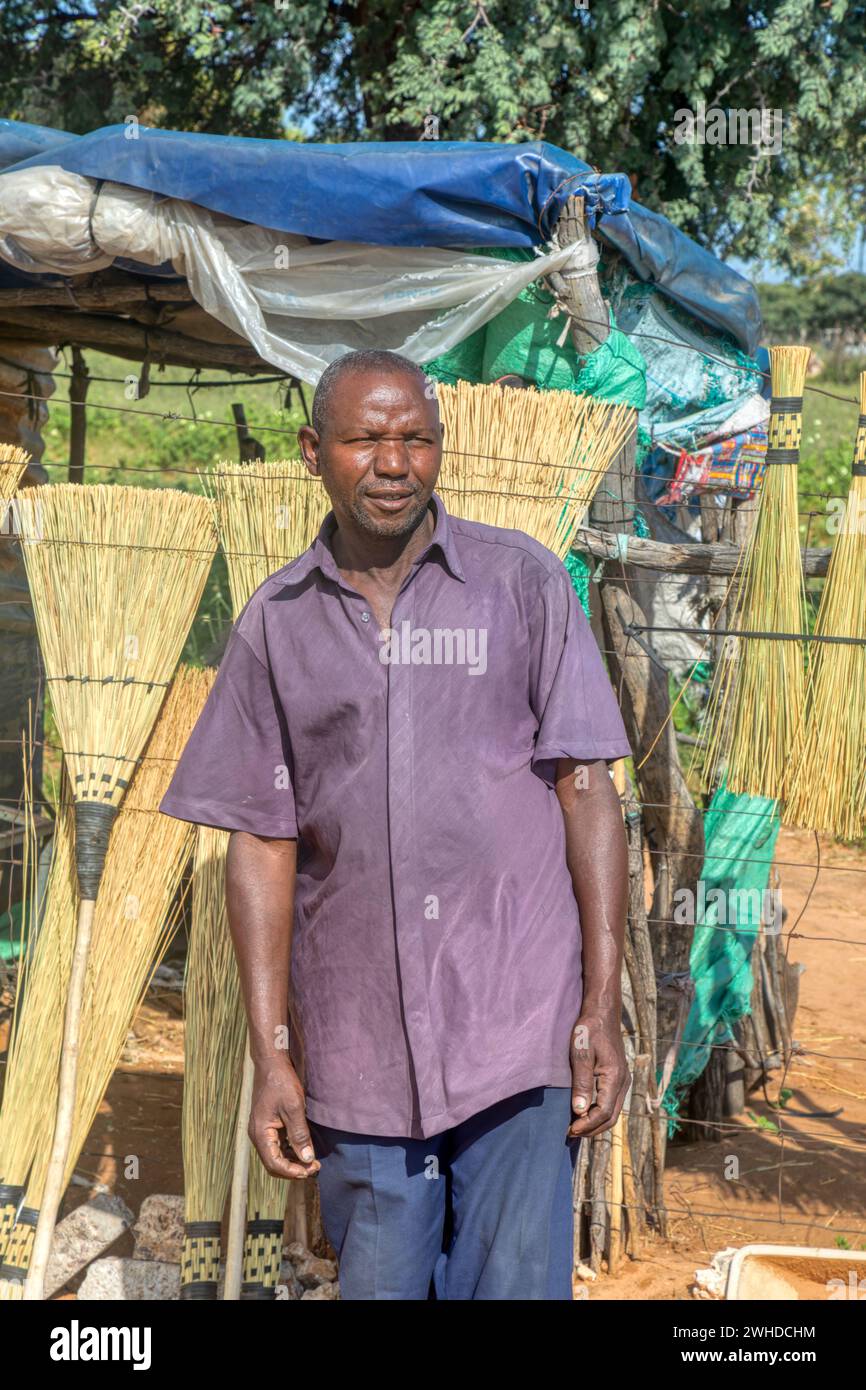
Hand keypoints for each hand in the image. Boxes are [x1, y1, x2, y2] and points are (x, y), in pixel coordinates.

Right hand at [249, 1057, 320, 1179]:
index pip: (274, 1164)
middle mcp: (258, 1135)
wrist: (272, 1063)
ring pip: (276, 1156)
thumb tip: (307, 1159)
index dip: (292, 1171)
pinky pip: (278, 1146)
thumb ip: (299, 1134)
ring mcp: (262, 1131)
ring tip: (312, 1161)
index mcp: (260, 1133)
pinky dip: (290, 1151)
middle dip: (293, 1169)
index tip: (310, 1169)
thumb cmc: (281, 1082)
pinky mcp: (268, 1126)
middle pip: (274, 1164)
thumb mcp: (294, 1107)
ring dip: (293, 1162)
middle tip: (314, 1167)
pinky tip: (304, 1149)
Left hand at [568, 1009, 629, 1138]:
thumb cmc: (589, 1030)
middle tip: (570, 1133)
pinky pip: (611, 1103)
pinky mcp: (618, 1079)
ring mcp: (623, 1081)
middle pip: (610, 1117)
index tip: (569, 1129)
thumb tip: (578, 1110)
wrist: (602, 1013)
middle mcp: (623, 1082)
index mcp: (615, 1077)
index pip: (603, 1112)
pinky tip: (583, 1113)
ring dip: (595, 1123)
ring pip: (612, 1112)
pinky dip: (598, 1113)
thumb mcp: (580, 1053)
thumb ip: (581, 1082)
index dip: (586, 1124)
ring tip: (575, 1127)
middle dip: (591, 1129)